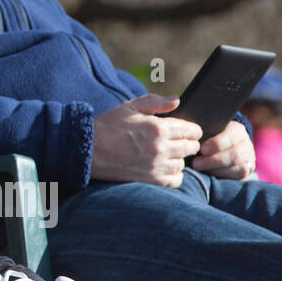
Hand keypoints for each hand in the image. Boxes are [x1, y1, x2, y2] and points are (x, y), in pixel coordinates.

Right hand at [89, 94, 203, 186]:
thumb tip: (177, 100)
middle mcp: (161, 147)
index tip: (187, 130)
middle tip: (178, 141)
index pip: (192, 130)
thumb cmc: (109, 125)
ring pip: (183, 164)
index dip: (192, 129)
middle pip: (191, 147)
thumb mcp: (130, 107)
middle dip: (188, 143)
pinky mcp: (150, 179)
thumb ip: (156, 102)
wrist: (89, 149)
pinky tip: (164, 167)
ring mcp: (156, 165)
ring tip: (168, 154)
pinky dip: (174, 174)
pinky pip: (175, 180)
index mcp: (158, 127)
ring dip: (179, 158)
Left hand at [190, 120, 255, 179]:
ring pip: (238, 168)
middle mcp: (246, 145)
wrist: (221, 149)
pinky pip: (239, 178)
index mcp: (237, 130)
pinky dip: (223, 177)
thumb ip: (202, 131)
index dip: (217, 143)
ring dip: (216, 170)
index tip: (202, 149)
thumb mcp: (207, 130)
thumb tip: (189, 135)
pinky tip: (209, 176)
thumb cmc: (208, 137)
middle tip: (195, 163)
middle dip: (214, 160)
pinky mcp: (246, 173)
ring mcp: (248, 160)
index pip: (232, 135)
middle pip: (235, 154)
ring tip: (199, 169)